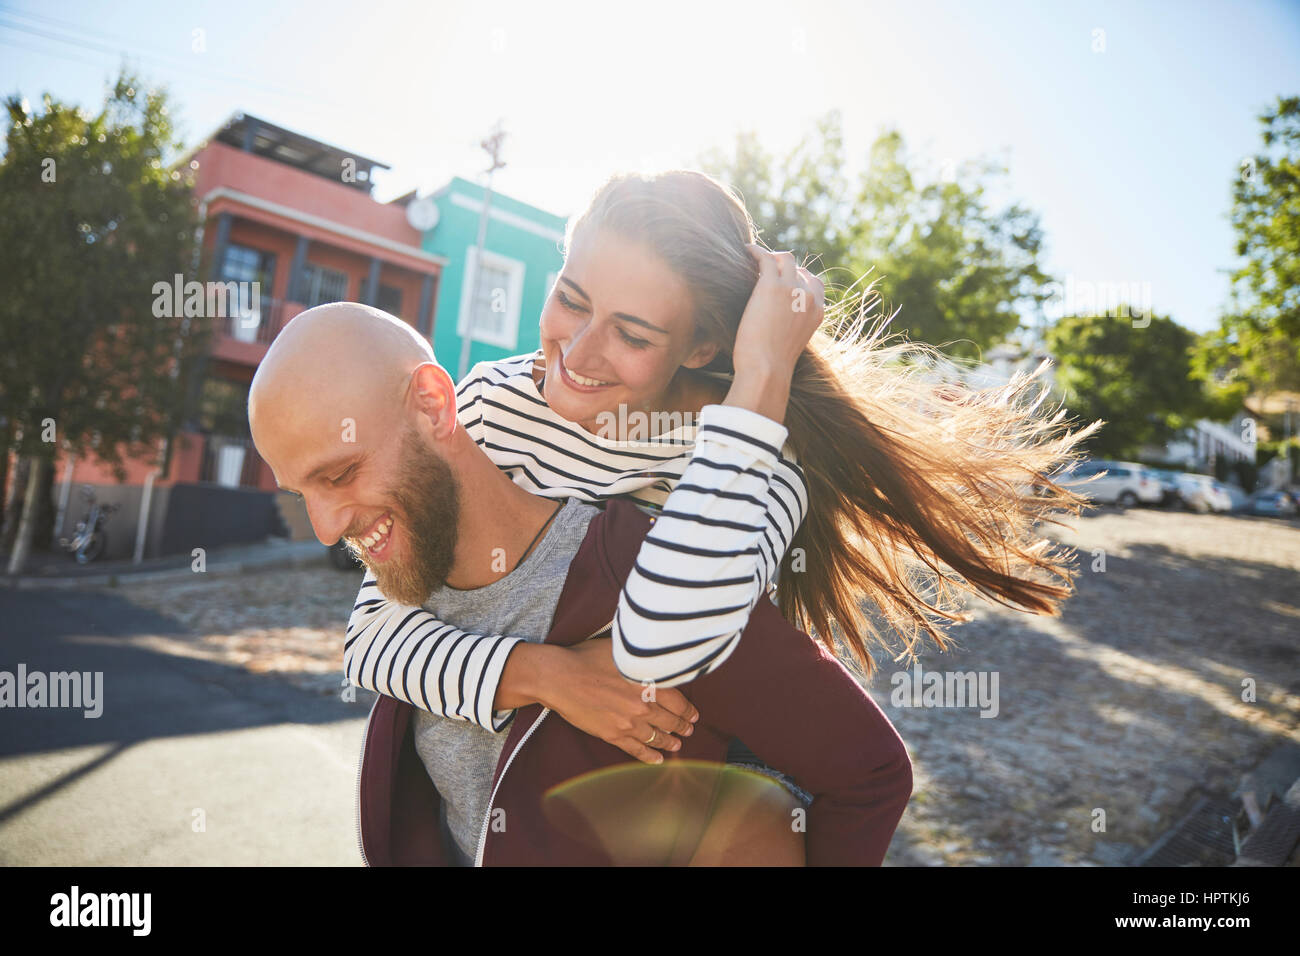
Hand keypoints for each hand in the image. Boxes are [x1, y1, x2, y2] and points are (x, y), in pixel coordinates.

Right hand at [539, 637, 699, 764]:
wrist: (560, 677)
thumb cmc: (587, 657)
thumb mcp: (621, 650)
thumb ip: (642, 658)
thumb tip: (656, 654)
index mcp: (649, 682)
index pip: (678, 701)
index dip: (688, 710)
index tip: (693, 715)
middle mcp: (643, 704)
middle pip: (671, 720)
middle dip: (682, 727)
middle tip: (689, 730)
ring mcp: (629, 722)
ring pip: (656, 736)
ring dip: (670, 742)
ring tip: (677, 744)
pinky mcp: (613, 734)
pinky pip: (637, 749)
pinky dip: (649, 756)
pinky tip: (657, 759)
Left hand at [725, 245, 824, 422]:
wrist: (767, 370)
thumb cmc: (771, 366)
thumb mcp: (791, 344)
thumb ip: (791, 326)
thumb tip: (776, 322)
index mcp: (818, 312)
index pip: (814, 283)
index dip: (799, 276)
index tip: (783, 276)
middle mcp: (808, 298)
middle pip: (799, 268)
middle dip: (783, 265)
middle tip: (765, 266)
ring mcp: (792, 290)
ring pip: (784, 259)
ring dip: (770, 256)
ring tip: (754, 256)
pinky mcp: (771, 286)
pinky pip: (766, 258)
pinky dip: (756, 251)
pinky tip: (746, 250)